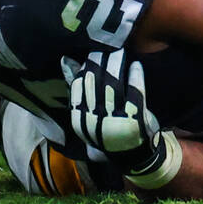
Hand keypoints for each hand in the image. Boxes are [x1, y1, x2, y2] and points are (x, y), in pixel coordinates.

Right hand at [69, 50, 174, 179]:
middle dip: (101, 62)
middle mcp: (95, 123)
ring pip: (114, 86)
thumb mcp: (89, 115)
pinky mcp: (135, 121)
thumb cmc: (109, 128)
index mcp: (80, 122)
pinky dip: (135, 77)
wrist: (133, 157)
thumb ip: (79, 90)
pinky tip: (135, 65)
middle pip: (96, 85)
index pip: (78, 88)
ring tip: (120, 52)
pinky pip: (134, 94)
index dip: (85, 67)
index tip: (93, 52)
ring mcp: (115, 123)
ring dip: (117, 65)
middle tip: (108, 46)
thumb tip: (66, 60)